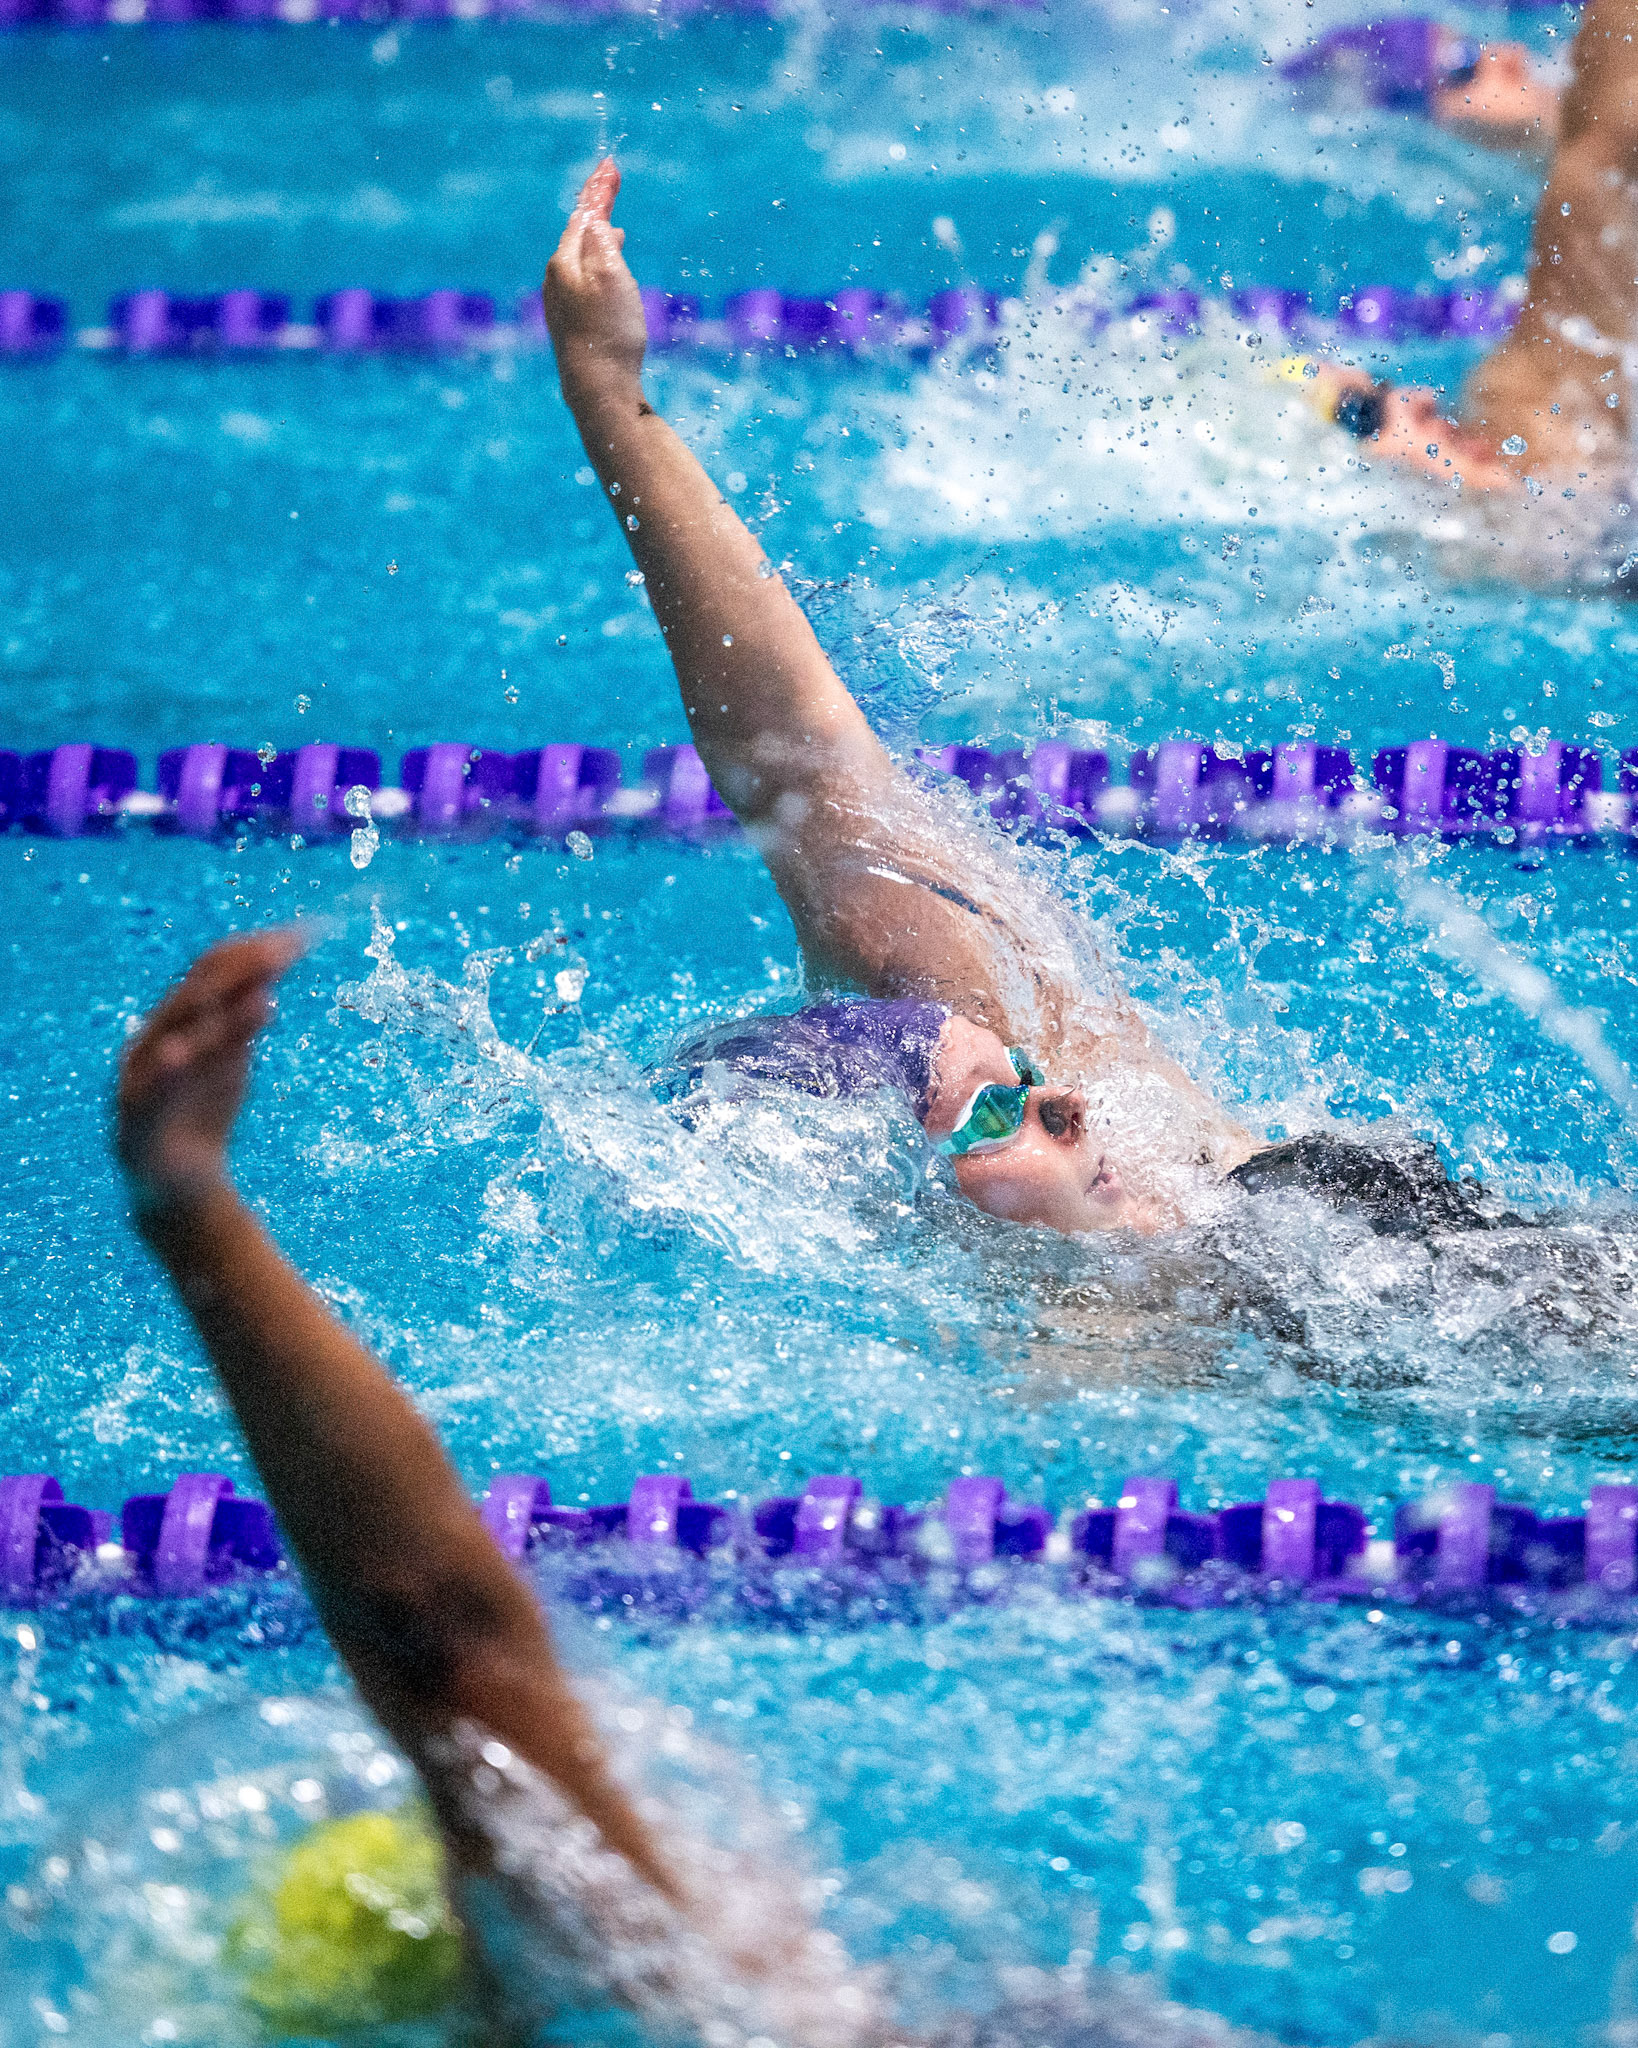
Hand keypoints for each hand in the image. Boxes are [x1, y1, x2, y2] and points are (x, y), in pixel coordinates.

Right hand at [116, 929, 304, 1222]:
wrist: (177, 1182)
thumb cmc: (202, 1109)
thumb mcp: (230, 1060)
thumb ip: (242, 1021)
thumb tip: (269, 978)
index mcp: (176, 1020)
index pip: (212, 971)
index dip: (253, 951)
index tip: (299, 936)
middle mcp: (154, 1038)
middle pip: (196, 994)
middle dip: (240, 972)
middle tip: (284, 954)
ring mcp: (140, 1077)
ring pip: (176, 1037)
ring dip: (219, 1018)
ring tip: (259, 1000)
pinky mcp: (137, 1119)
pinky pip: (147, 1092)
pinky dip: (163, 1070)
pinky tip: (178, 1054)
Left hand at [543, 159, 647, 399]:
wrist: (597, 389)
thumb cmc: (608, 332)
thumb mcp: (612, 274)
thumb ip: (602, 241)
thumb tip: (596, 223)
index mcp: (564, 261)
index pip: (583, 214)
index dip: (598, 189)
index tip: (610, 165)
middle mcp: (556, 280)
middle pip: (578, 234)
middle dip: (596, 211)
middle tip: (609, 185)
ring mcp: (561, 304)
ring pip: (580, 259)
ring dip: (597, 240)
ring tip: (613, 231)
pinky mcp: (571, 326)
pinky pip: (582, 282)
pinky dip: (596, 267)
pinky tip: (605, 275)